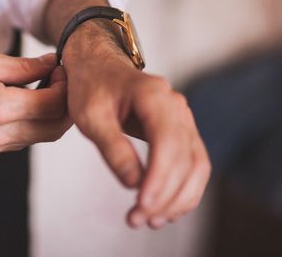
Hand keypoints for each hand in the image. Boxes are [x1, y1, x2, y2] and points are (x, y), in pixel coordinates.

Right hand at [0, 46, 71, 157]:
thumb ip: (23, 66)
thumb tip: (50, 65)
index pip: (53, 105)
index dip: (65, 86)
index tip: (61, 70)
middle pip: (53, 129)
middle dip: (65, 106)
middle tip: (60, 82)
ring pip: (38, 138)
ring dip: (48, 116)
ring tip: (42, 90)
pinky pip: (18, 142)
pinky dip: (29, 125)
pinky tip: (23, 105)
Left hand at [63, 21, 210, 228]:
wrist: (98, 66)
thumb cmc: (91, 87)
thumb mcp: (90, 116)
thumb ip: (112, 147)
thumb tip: (134, 183)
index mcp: (153, 95)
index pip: (167, 141)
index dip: (159, 177)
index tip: (141, 203)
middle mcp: (175, 105)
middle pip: (185, 158)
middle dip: (165, 195)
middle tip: (138, 219)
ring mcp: (182, 118)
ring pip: (196, 165)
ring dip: (179, 198)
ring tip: (151, 220)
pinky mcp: (180, 130)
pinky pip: (192, 163)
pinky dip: (184, 189)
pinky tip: (166, 208)